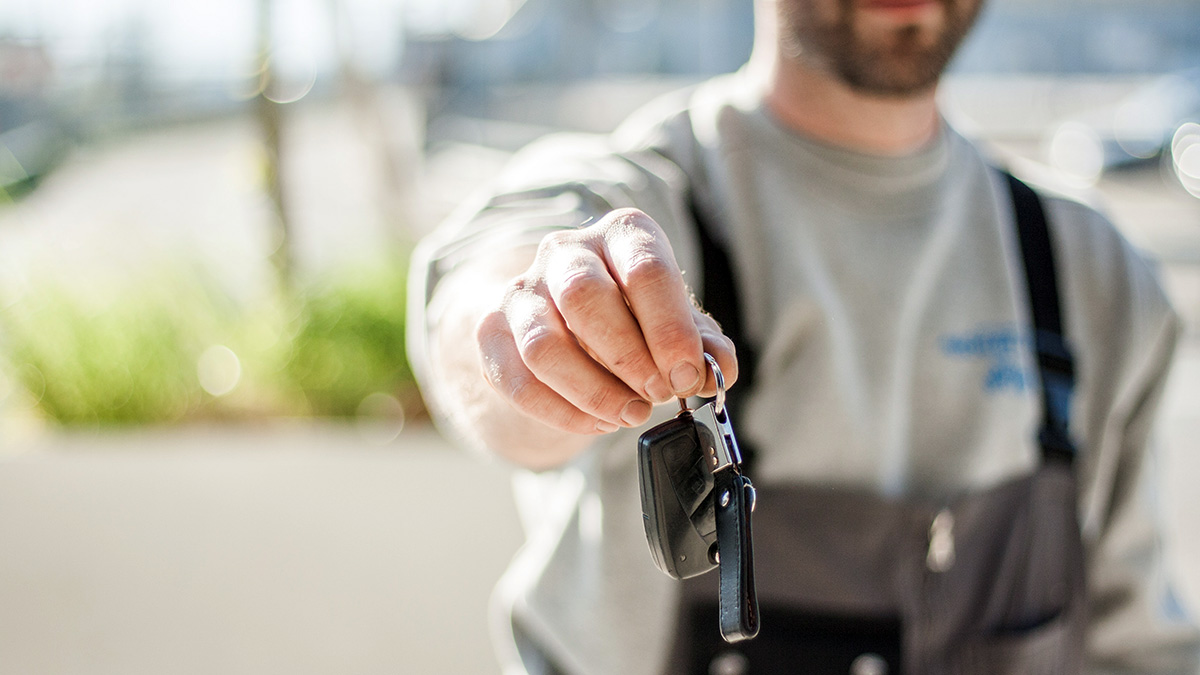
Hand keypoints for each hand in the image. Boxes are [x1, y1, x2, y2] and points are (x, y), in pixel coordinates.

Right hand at [476, 208, 737, 435]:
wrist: (567, 323)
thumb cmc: (633, 318)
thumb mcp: (677, 325)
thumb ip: (704, 345)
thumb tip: (718, 368)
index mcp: (622, 234)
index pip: (645, 269)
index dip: (669, 329)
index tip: (686, 375)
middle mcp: (566, 251)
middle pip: (585, 297)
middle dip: (628, 357)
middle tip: (657, 394)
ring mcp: (523, 291)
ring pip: (544, 345)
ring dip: (593, 391)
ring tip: (630, 414)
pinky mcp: (492, 333)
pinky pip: (519, 380)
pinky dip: (563, 412)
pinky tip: (597, 422)